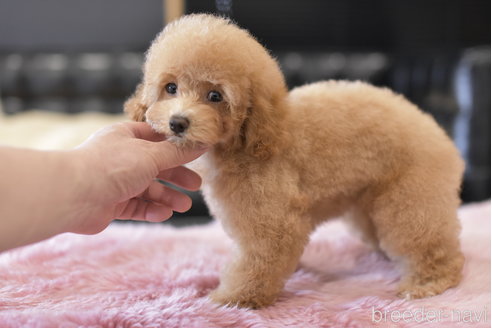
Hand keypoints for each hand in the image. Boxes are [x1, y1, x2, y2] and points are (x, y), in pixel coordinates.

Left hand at [69, 122, 205, 233]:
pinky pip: (136, 206)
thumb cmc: (111, 166)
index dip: (176, 146)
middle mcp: (121, 157)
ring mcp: (116, 181)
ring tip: (184, 205)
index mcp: (127, 136)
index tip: (196, 153)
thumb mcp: (152, 155)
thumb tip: (203, 144)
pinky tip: (164, 214)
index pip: (156, 138)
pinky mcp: (111, 204)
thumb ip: (178, 153)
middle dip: (176, 175)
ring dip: (167, 197)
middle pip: (155, 165)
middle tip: (196, 184)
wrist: (73, 195)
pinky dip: (151, 210)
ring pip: (148, 189)